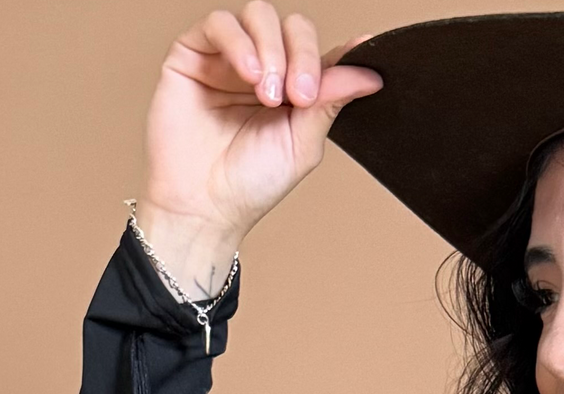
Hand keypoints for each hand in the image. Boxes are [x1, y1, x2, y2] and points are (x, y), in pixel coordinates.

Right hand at [137, 6, 382, 293]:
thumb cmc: (249, 183)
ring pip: (260, 15)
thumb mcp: (302, 144)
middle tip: (298, 97)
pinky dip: (239, 43)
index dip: (339, 54)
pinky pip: (219, 22)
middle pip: (294, 27)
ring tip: (268, 95)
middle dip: (303, 56)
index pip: (320, 53)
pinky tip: (248, 74)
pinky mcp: (193, 53)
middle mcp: (263, 66)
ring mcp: (229, 57)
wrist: (203, 205)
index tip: (363, 58)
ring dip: (272, 50)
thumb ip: (330, 102)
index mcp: (292, 88)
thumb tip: (370, 74)